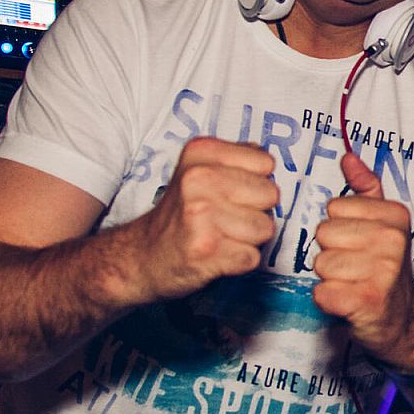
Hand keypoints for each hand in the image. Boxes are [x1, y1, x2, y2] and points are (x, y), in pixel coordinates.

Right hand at [125, 137, 278, 304]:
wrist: (142, 255)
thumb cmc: (181, 213)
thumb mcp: (199, 170)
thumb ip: (237, 159)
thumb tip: (269, 162)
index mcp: (201, 153)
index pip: (265, 163)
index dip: (256, 182)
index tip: (232, 192)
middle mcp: (198, 179)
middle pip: (270, 195)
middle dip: (256, 211)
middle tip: (226, 217)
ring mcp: (200, 215)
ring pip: (265, 228)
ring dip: (249, 238)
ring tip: (221, 236)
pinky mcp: (206, 250)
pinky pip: (252, 256)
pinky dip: (240, 261)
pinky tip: (217, 254)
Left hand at [312, 153, 413, 369]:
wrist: (403, 320)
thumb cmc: (384, 267)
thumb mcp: (384, 223)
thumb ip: (366, 189)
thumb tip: (347, 157)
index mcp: (395, 215)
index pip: (335, 208)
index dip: (339, 229)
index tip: (358, 243)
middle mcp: (392, 240)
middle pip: (323, 234)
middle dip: (331, 253)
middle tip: (353, 267)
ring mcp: (382, 271)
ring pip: (320, 264)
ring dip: (330, 278)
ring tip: (352, 284)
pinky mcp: (367, 301)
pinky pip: (322, 293)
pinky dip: (328, 301)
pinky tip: (347, 302)